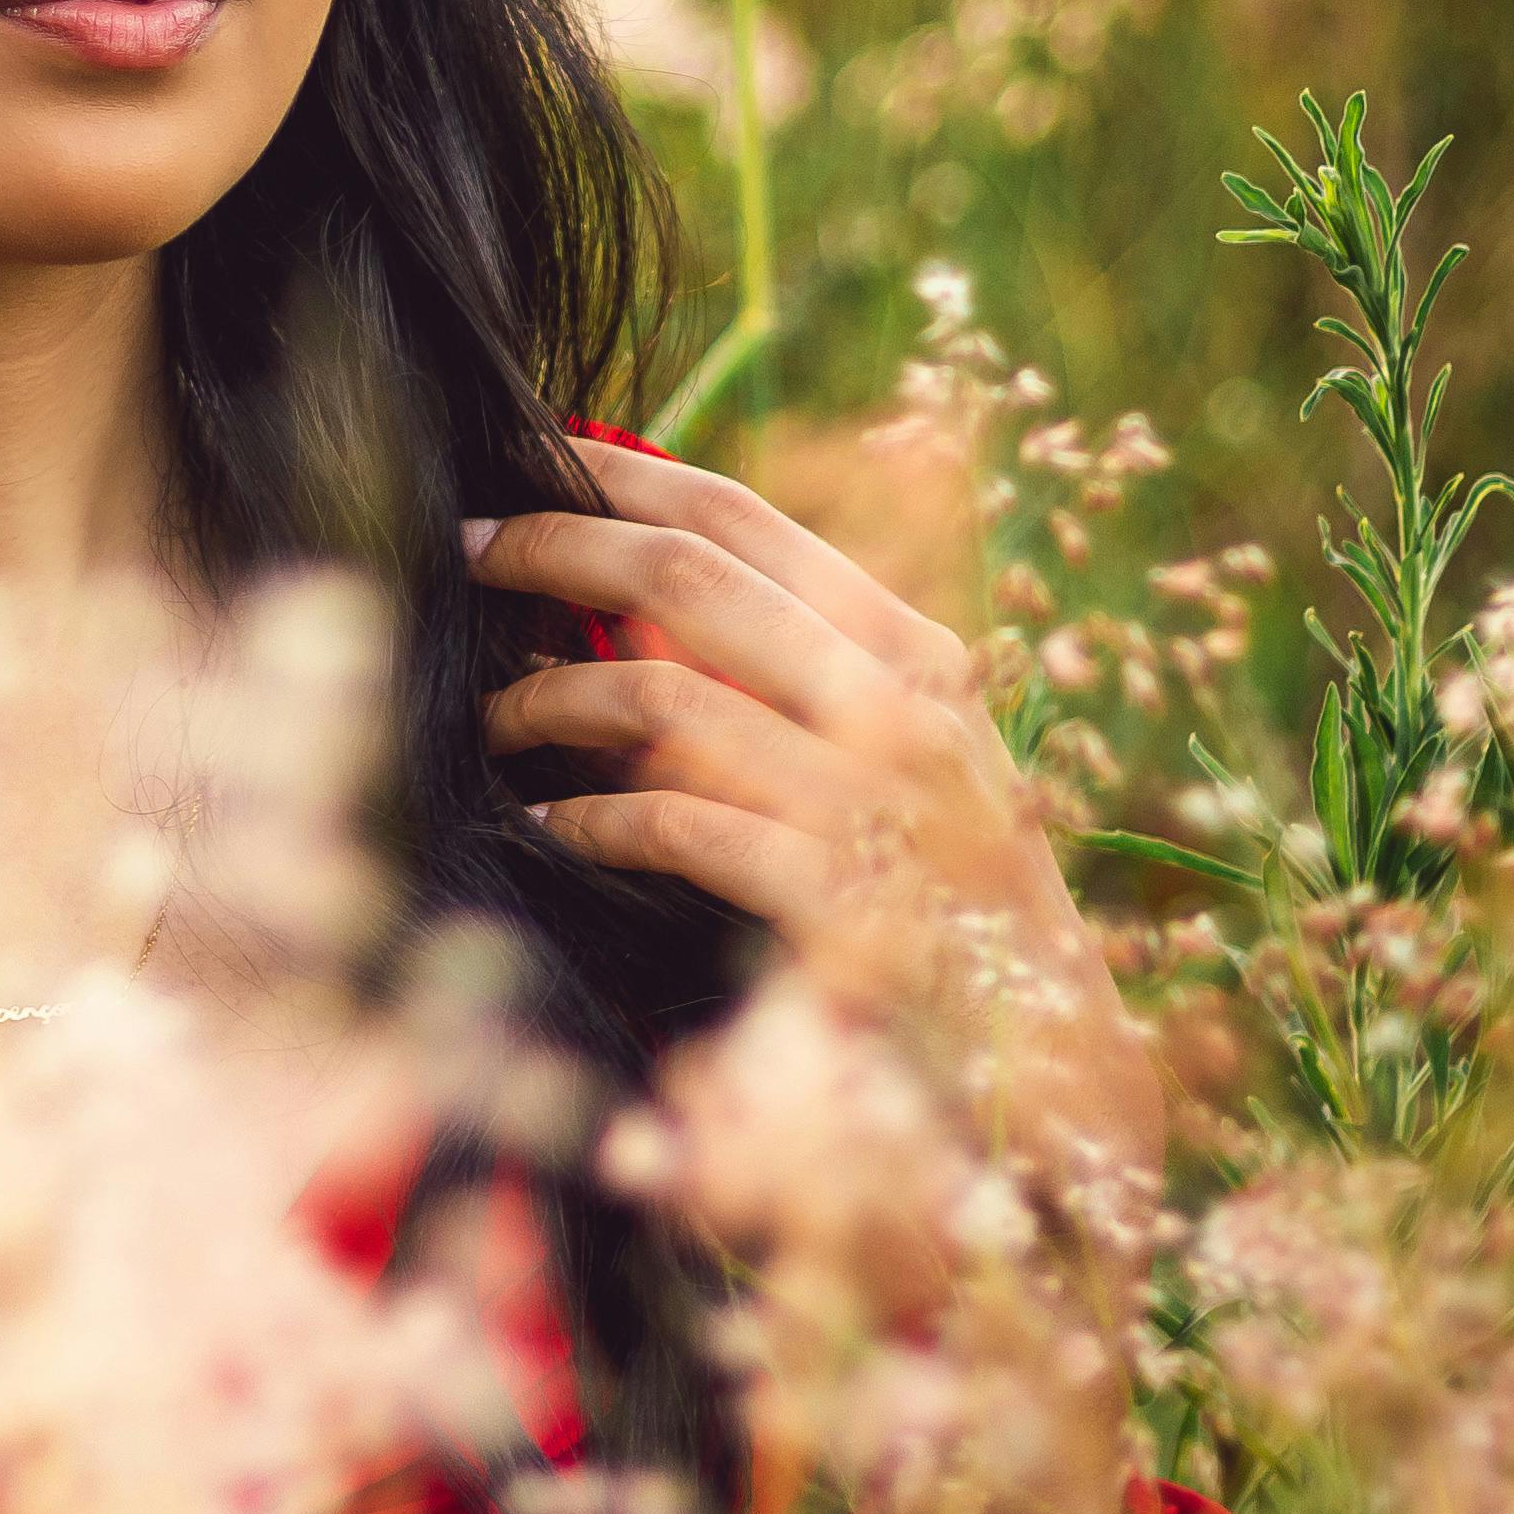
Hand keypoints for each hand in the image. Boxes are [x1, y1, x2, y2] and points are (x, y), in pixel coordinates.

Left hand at [468, 444, 1162, 1278]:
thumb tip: (631, 576)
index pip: (743, 518)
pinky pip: (672, 826)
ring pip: (659, 698)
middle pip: (686, 578)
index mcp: (908, 648)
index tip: (523, 464)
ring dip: (549, 701)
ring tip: (493, 720)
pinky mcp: (834, 899)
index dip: (620, 477)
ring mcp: (869, 801)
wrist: (1047, 1049)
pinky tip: (548, 825)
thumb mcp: (895, 752)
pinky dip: (591, 820)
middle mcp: (896, 704)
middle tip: (466, 553)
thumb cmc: (942, 888)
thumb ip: (793, 667)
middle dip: (556, 550)